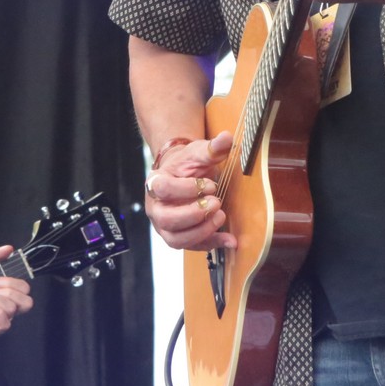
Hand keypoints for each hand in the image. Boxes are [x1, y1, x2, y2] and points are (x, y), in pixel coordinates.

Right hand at [144, 130, 235, 251]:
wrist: (182, 176)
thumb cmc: (187, 165)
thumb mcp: (198, 153)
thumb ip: (211, 148)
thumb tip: (227, 138)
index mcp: (155, 183)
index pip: (163, 189)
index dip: (187, 189)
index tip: (209, 184)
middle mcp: (156, 207)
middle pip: (167, 219)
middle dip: (194, 214)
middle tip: (216, 203)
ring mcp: (165, 225)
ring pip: (176, 239)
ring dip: (202, 231)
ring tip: (221, 217)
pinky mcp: (178, 237)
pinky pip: (192, 247)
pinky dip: (212, 244)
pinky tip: (229, 239)